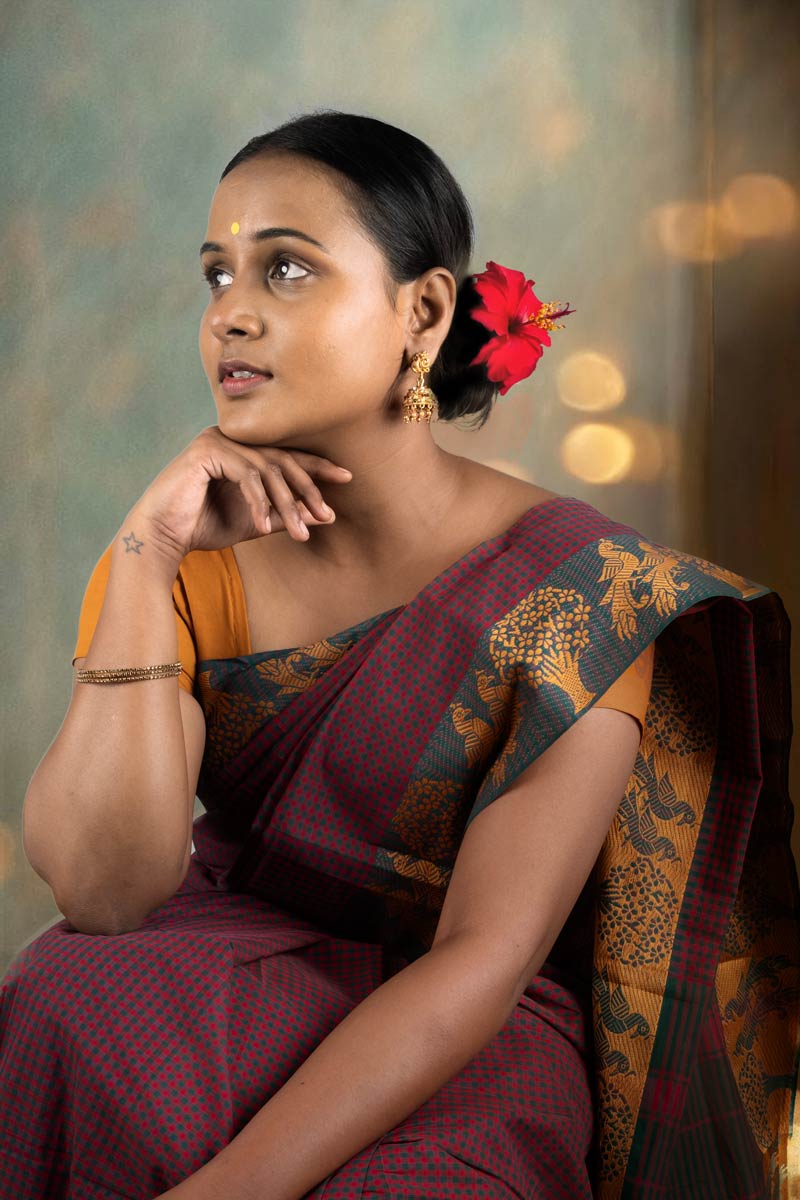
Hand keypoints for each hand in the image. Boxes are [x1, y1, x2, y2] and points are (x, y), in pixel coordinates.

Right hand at [122, 424, 352, 566]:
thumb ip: (284, 514)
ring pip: (267, 470)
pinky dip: (259, 503)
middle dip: (308, 489)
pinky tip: (264, 528)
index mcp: (242, 449)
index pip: (286, 454)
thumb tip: (323, 515)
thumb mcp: (254, 521)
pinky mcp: (206, 451)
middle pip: (282, 460)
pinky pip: (246, 476)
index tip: (346, 478)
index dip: (317, 466)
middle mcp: (230, 438)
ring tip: (299, 532)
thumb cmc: (203, 527)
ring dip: (287, 504)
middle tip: (327, 513)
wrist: (162, 537)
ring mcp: (217, 440)